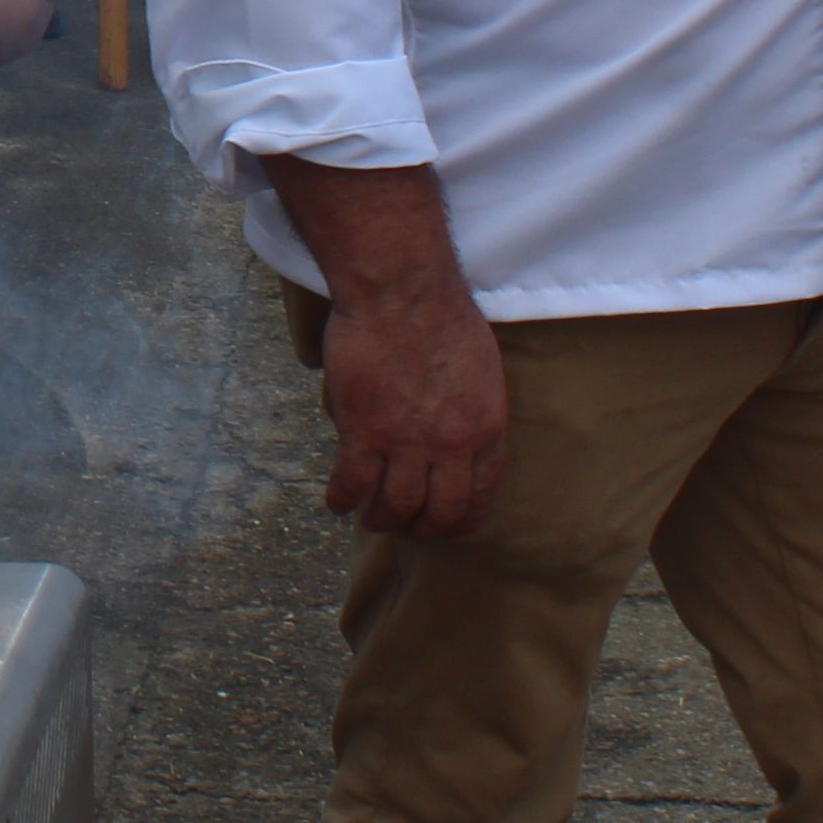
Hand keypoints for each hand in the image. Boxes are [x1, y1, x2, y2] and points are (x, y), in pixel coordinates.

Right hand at [315, 272, 508, 539]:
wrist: (401, 293)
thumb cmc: (442, 318)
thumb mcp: (481, 373)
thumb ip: (471, 413)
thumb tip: (451, 440)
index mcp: (486, 430)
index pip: (480, 496)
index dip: (461, 520)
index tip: (447, 526)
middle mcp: (451, 446)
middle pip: (439, 512)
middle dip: (422, 528)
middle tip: (407, 528)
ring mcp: (406, 442)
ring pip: (396, 506)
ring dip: (382, 520)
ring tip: (371, 519)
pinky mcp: (364, 432)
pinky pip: (353, 483)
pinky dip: (343, 499)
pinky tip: (337, 502)